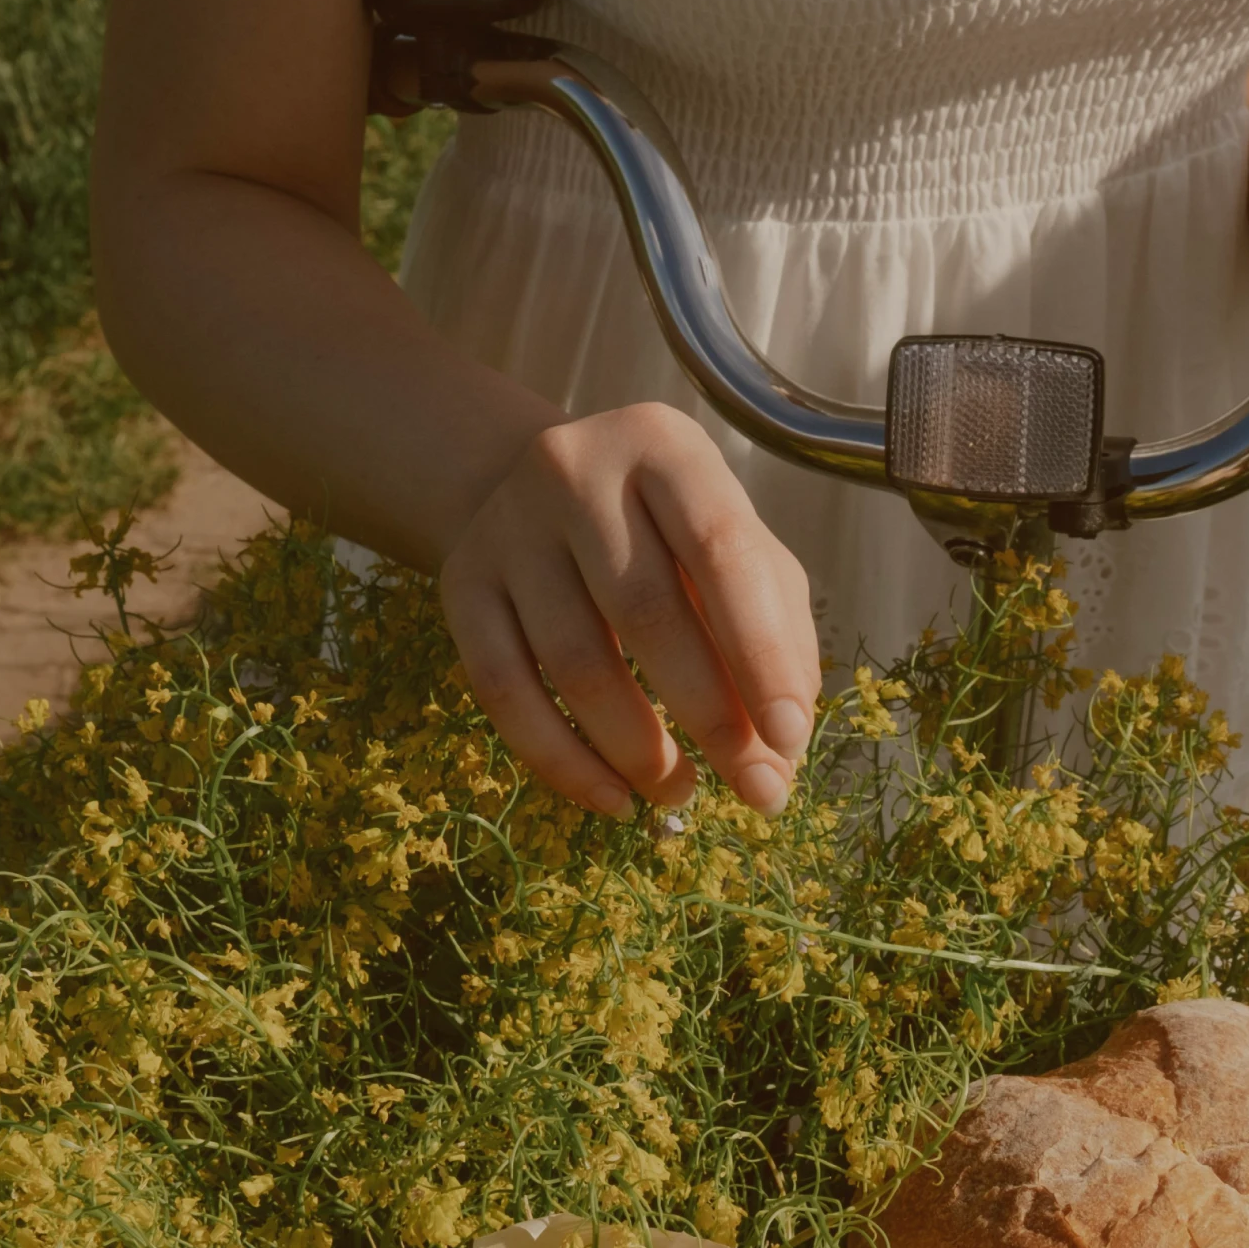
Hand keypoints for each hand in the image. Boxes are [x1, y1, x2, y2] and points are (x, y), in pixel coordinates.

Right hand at [439, 403, 819, 817]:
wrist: (536, 493)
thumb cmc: (666, 534)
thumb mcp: (734, 551)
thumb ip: (775, 638)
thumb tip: (779, 758)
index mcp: (664, 448)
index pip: (721, 551)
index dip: (760, 652)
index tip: (788, 739)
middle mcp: (576, 471)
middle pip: (645, 611)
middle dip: (708, 716)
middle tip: (749, 788)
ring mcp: (508, 527)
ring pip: (573, 661)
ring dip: (637, 749)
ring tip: (680, 791)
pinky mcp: (461, 583)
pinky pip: (503, 691)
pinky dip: (562, 761)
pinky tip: (613, 799)